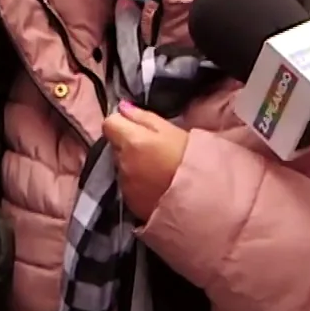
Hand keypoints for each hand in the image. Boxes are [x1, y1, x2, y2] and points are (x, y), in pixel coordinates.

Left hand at [100, 103, 189, 221]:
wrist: (200, 197)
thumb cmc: (189, 157)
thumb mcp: (170, 130)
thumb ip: (142, 117)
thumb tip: (122, 108)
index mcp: (130, 141)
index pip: (109, 123)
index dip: (121, 123)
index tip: (136, 128)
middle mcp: (122, 162)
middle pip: (115, 147)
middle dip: (127, 146)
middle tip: (151, 149)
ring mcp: (124, 184)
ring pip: (121, 167)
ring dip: (132, 165)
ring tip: (156, 170)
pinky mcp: (129, 202)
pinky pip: (127, 187)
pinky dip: (136, 184)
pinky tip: (154, 185)